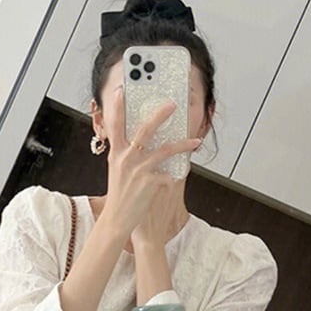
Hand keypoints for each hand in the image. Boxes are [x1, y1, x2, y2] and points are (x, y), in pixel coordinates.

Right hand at [101, 88, 200, 238]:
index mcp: (116, 154)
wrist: (117, 220)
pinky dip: (173, 176)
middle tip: (172, 104)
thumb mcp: (118, 171)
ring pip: (165, 150)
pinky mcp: (149, 182)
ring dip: (183, 144)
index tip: (121, 90)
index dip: (117, 106)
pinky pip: (167, 174)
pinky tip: (176, 179)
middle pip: (145, 130)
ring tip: (194, 141)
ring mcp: (138, 170)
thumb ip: (126, 154)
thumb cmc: (119, 195)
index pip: (115, 125)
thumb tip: (140, 140)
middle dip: (160, 115)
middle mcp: (126, 159)